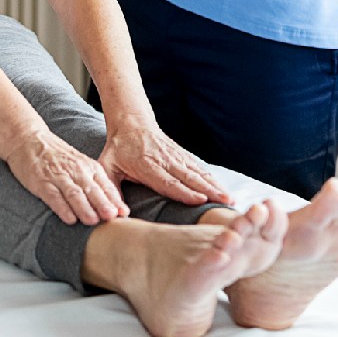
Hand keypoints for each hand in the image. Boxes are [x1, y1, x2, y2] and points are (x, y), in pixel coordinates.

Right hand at [4, 128, 127, 224]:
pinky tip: (69, 219)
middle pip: (92, 190)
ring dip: (84, 208)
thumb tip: (115, 206)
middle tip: (112, 218)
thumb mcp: (80, 163)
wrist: (28, 139)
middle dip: (103, 204)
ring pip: (74, 193)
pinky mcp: (42, 182)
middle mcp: (75, 170)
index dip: (114, 200)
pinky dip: (62, 208)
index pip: (105, 185)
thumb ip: (95, 182)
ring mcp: (58, 176)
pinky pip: (54, 197)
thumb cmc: (57, 155)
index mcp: (88, 166)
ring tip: (93, 221)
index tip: (124, 214)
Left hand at [96, 119, 232, 207]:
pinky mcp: (182, 155)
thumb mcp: (106, 166)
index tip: (200, 200)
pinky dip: (212, 179)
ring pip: (197, 172)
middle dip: (208, 190)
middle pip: (188, 177)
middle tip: (225, 202)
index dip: (184, 190)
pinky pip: (199, 168)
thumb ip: (110, 189)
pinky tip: (223, 190)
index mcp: (146, 165)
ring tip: (230, 199)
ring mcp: (175, 156)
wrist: (131, 122)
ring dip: (215, 186)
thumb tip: (117, 213)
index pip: (167, 180)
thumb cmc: (118, 149)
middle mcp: (164, 160)